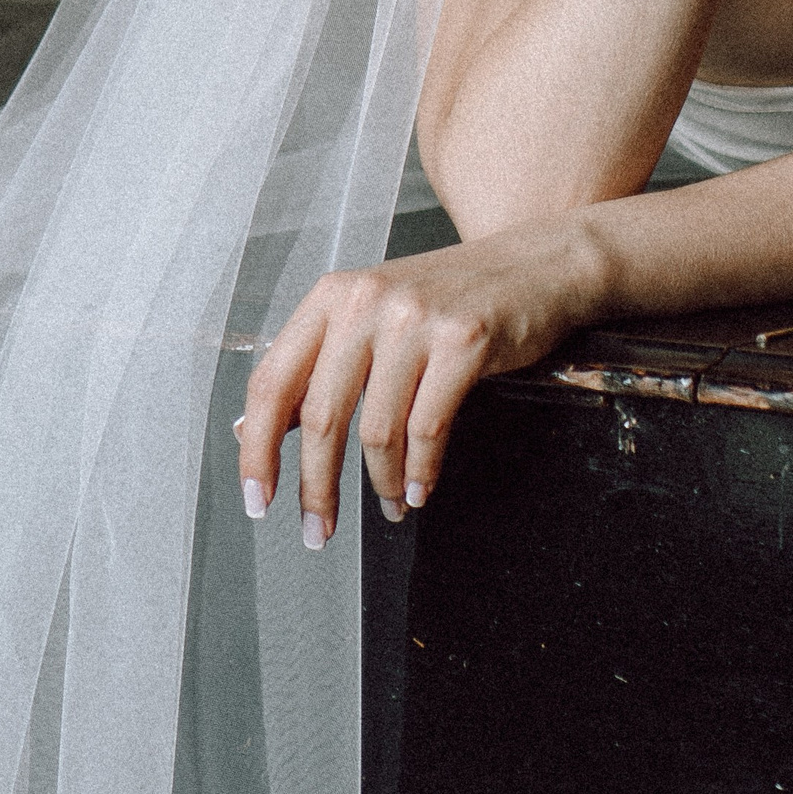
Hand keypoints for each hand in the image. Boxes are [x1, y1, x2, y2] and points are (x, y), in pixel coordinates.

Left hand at [237, 222, 600, 543]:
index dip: (256, 449)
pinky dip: (419, 472)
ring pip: (376, 430)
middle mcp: (368, 300)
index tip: (257, 498)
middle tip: (317, 530)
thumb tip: (254, 432)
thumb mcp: (376, 316)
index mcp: (334, 295)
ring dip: (380, 484)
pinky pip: (427, 429)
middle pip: (321, 415)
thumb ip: (321, 365)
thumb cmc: (452, 297)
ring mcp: (417, 319)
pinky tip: (419, 489)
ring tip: (389, 506)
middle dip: (316, 487)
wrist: (538, 263)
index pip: (272, 380)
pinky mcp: (464, 340)